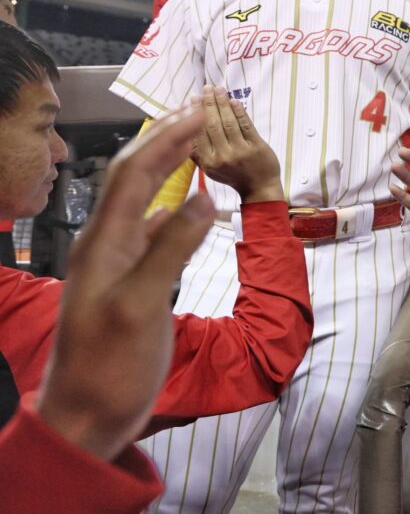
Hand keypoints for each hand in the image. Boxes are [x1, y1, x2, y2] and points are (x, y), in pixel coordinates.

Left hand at [37, 105, 215, 460]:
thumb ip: (171, 249)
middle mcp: (104, 245)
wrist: (85, 417)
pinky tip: (186, 204)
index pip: (135, 174)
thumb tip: (205, 198)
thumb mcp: (142, 306)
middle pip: (133, 177)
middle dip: (164, 140)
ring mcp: (114, 263)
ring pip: (141, 199)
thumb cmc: (109, 369)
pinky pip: (150, 227)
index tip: (199, 112)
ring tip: (195, 144)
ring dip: (168, 166)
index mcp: (103, 244)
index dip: (166, 138)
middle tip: (198, 112)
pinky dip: (172, 204)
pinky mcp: (127, 281)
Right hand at [191, 86, 282, 203]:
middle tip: (206, 88)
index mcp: (208, 162)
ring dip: (222, 103)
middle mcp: (222, 157)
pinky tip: (234, 101)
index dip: (195, 114)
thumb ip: (198, 152)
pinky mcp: (256, 147)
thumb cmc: (233, 175)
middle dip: (208, 104)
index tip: (193, 99)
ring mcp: (240, 151)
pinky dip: (239, 111)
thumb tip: (186, 127)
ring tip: (218, 90)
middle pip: (212, 125)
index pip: (198, 133)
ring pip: (228, 122)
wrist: (259, 188)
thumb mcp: (210, 169)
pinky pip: (246, 125)